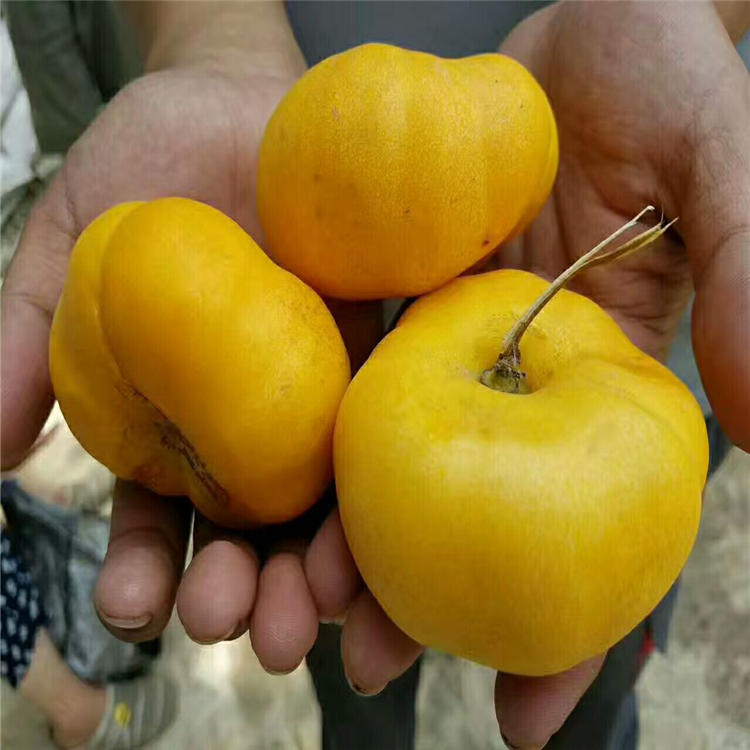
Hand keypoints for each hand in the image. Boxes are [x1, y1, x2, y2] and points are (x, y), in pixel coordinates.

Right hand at [0, 24, 389, 674]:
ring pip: (334, 500)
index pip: (164, 520)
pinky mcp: (385, 347)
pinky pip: (397, 419)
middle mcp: (260, 424)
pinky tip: (391, 532)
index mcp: (181, 421)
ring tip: (324, 613)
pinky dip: (392, 477)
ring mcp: (328, 391)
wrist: (231, 104)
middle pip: (262, 533)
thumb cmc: (143, 171)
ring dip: (331, 569)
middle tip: (258, 638)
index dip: (149, 570)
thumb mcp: (65, 252)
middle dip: (257, 592)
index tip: (136, 609)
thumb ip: (23, 342)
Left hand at [315, 0, 749, 742]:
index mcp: (601, 382)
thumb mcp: (721, 160)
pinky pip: (331, 382)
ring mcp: (439, 346)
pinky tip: (249, 501)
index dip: (574, 637)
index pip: (594, 535)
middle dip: (414, 608)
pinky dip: (298, 447)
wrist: (570, 18)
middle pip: (466, 522)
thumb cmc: (662, 70)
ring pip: (381, 469)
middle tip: (359, 669)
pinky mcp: (378, 302)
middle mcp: (513, 383)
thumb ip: (749, 274)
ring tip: (276, 612)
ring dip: (332, 548)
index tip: (521, 724)